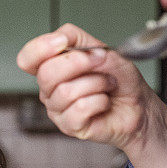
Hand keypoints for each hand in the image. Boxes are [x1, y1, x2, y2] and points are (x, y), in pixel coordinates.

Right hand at [17, 24, 166, 167]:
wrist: (138, 106)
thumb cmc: (120, 80)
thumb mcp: (104, 50)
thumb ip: (80, 41)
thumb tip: (62, 41)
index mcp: (51, 66)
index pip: (28, 57)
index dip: (41, 47)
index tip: (63, 42)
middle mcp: (49, 89)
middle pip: (46, 74)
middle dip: (80, 63)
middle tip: (101, 62)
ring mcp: (57, 109)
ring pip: (66, 91)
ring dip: (96, 83)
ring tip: (107, 85)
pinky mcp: (70, 126)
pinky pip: (79, 109)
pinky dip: (99, 101)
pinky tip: (104, 102)